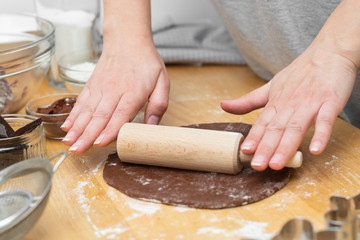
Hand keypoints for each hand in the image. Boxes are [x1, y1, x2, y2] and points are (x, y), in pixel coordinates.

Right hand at [61, 40, 169, 153]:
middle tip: (78, 151)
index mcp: (133, 92)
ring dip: (77, 128)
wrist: (127, 40)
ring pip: (87, 111)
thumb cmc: (146, 63)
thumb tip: (152, 127)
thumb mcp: (162, 81)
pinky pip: (81, 102)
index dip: (109, 129)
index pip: (120, 114)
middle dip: (87, 135)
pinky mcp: (92, 85)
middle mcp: (114, 91)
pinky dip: (73, 115)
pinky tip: (67, 127)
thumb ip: (158, 105)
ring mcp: (100, 88)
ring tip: (69, 143)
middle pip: (99, 116)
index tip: (99, 143)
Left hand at [221, 41, 356, 170]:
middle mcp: (290, 104)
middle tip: (257, 165)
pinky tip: (315, 149)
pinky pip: (325, 120)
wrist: (330, 52)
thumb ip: (248, 100)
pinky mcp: (330, 102)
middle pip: (276, 129)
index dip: (254, 138)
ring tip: (277, 164)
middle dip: (266, 148)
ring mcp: (310, 104)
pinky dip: (320, 134)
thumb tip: (223, 106)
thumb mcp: (271, 86)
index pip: (262, 123)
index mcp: (276, 102)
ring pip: (296, 128)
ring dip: (286, 146)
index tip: (244, 152)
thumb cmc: (300, 72)